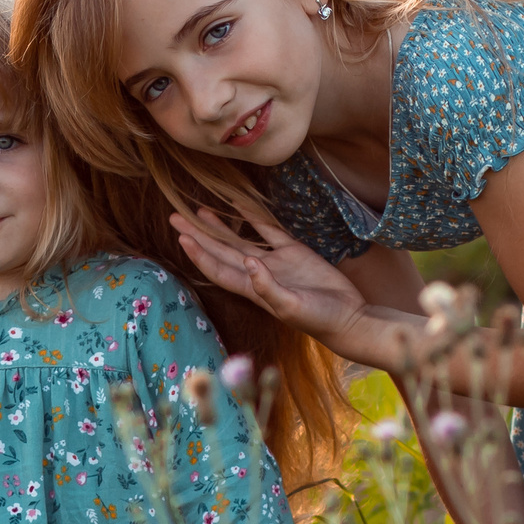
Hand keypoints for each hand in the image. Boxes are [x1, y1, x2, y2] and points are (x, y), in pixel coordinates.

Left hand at [170, 205, 383, 352]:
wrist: (348, 316)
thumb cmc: (318, 319)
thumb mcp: (291, 306)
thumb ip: (268, 287)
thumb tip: (248, 262)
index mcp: (252, 289)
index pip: (217, 269)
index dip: (199, 254)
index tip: (182, 238)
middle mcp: (258, 274)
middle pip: (220, 251)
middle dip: (198, 235)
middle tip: (175, 217)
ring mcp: (275, 262)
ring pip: (239, 239)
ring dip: (219, 227)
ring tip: (199, 211)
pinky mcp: (293, 252)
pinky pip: (268, 230)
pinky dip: (253, 216)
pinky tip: (239, 204)